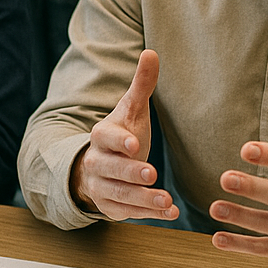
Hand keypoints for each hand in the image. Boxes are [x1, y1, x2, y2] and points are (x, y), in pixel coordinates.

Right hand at [70, 49, 178, 221]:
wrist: (97, 165)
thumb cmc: (122, 134)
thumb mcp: (132, 109)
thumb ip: (142, 85)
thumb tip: (152, 52)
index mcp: (101, 136)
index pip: (107, 138)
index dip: (119, 141)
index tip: (134, 144)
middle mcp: (97, 163)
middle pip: (111, 169)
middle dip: (130, 173)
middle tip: (151, 173)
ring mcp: (102, 187)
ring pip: (120, 195)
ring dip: (143, 199)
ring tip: (167, 201)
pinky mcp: (112, 206)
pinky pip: (129, 213)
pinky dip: (150, 215)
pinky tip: (171, 213)